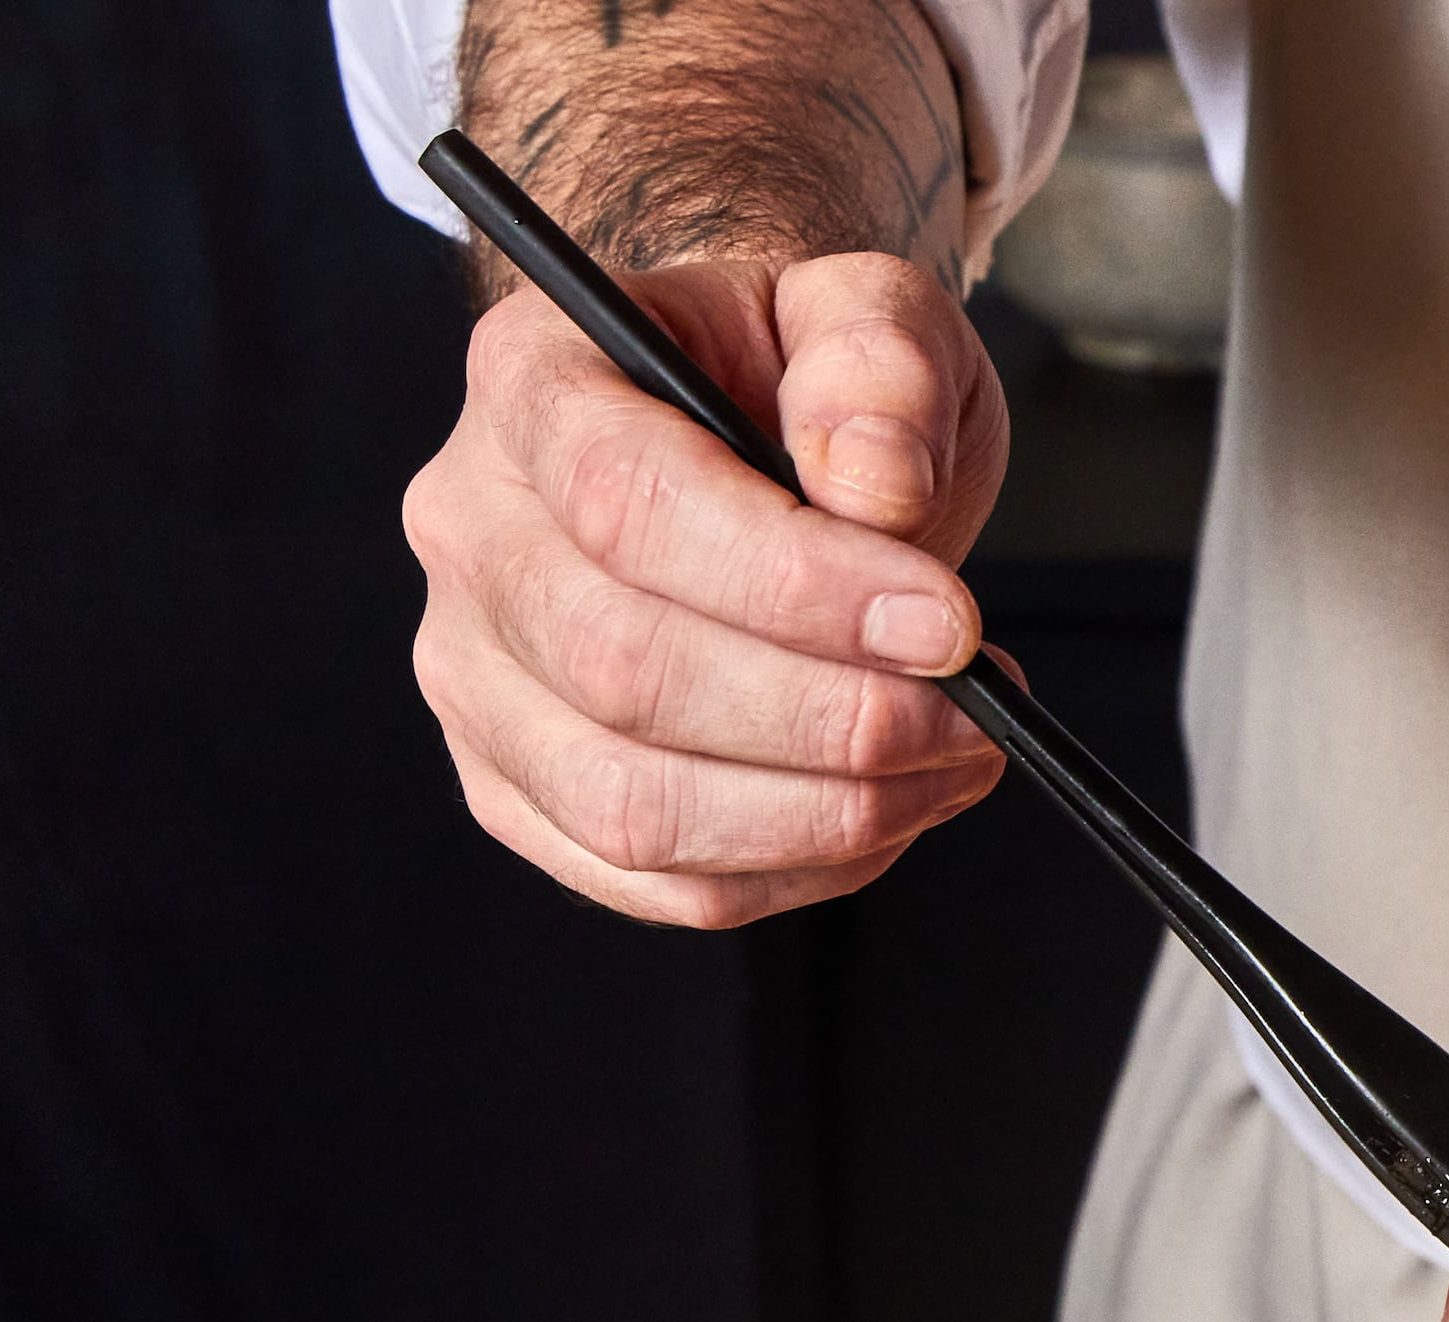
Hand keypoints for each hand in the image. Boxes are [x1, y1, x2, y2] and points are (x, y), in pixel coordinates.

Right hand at [404, 254, 1011, 927]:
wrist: (749, 435)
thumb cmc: (800, 379)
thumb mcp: (868, 316)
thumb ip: (880, 360)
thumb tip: (873, 482)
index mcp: (530, 380)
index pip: (628, 503)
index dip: (800, 587)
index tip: (952, 628)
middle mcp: (471, 530)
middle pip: (625, 671)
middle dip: (834, 719)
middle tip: (977, 714)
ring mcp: (478, 673)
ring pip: (630, 804)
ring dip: (826, 815)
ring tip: (956, 761)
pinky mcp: (522, 787)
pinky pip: (653, 880)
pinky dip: (796, 870)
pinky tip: (886, 811)